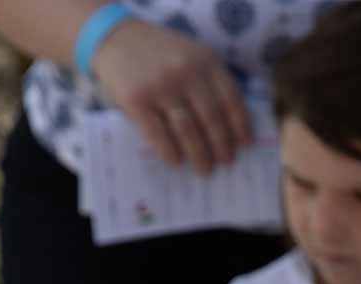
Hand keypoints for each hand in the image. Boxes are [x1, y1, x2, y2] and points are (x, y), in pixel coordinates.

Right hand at [91, 20, 252, 173]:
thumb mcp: (193, 55)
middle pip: (211, 120)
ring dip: (199, 155)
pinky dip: (169, 152)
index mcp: (206, 62)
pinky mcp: (136, 99)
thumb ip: (210, 81)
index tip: (244, 146)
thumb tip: (230, 129)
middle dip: (221, 147)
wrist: (115, 37)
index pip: (232, 101)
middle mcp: (186, 73)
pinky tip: (176, 162)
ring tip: (204, 169)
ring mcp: (160, 86)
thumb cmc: (160, 53)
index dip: (240, 127)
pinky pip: (158, 134)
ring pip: (188, 131)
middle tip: (225, 163)